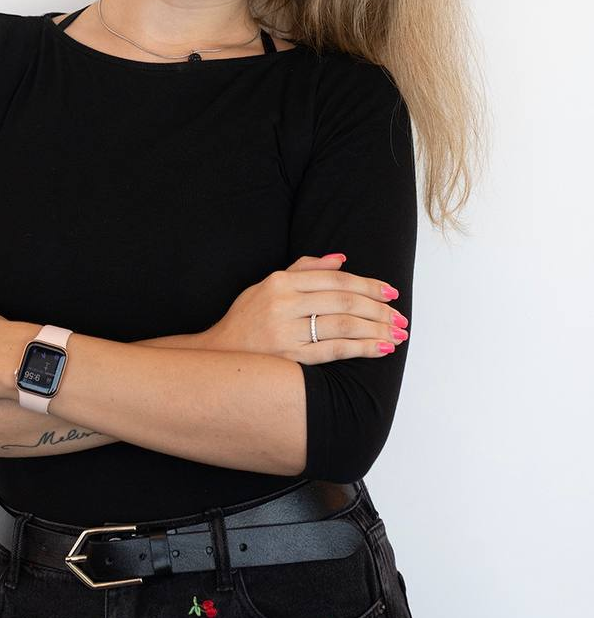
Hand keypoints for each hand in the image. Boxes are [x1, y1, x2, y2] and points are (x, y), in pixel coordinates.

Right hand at [205, 255, 407, 364]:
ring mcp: (287, 332)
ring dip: (377, 329)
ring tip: (397, 334)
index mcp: (280, 282)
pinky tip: (380, 348)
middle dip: (379, 309)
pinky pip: (335, 350)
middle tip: (400, 316)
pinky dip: (362, 348)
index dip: (367, 284)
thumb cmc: (246, 320)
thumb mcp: (267, 286)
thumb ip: (303, 269)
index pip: (335, 279)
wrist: (217, 356)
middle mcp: (283, 304)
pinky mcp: (291, 358)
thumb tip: (341, 259)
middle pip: (344, 301)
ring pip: (344, 325)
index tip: (391, 292)